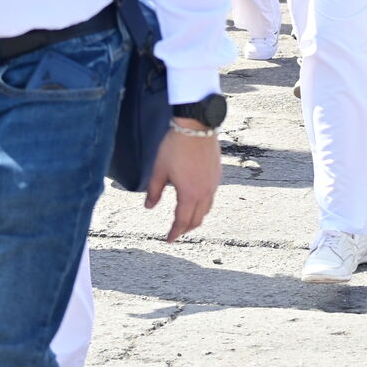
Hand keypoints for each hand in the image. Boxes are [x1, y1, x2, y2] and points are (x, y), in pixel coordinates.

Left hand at [145, 124, 220, 240]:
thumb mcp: (159, 170)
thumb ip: (154, 191)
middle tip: (177, 232)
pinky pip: (211, 197)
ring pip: (206, 209)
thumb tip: (149, 206)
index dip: (175, 232)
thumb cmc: (176, 146)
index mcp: (189, 194)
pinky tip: (196, 200)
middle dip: (186, 228)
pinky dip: (203, 205)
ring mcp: (213, 184)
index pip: (182, 221)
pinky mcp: (217, 175)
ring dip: (196, 218)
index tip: (169, 239)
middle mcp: (204, 192)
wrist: (197, 126)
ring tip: (187, 219)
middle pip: (197, 219)